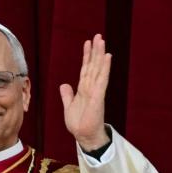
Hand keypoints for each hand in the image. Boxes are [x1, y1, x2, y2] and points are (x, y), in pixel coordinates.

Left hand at [60, 34, 111, 150]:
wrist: (84, 137)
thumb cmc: (79, 124)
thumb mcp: (69, 107)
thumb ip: (67, 95)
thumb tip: (64, 84)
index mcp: (83, 89)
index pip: (85, 69)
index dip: (87, 56)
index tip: (88, 43)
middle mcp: (90, 87)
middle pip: (93, 65)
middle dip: (95, 51)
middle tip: (98, 35)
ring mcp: (95, 91)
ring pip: (98, 69)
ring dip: (100, 55)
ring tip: (102, 41)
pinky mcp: (98, 96)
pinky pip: (102, 79)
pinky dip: (104, 68)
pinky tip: (107, 57)